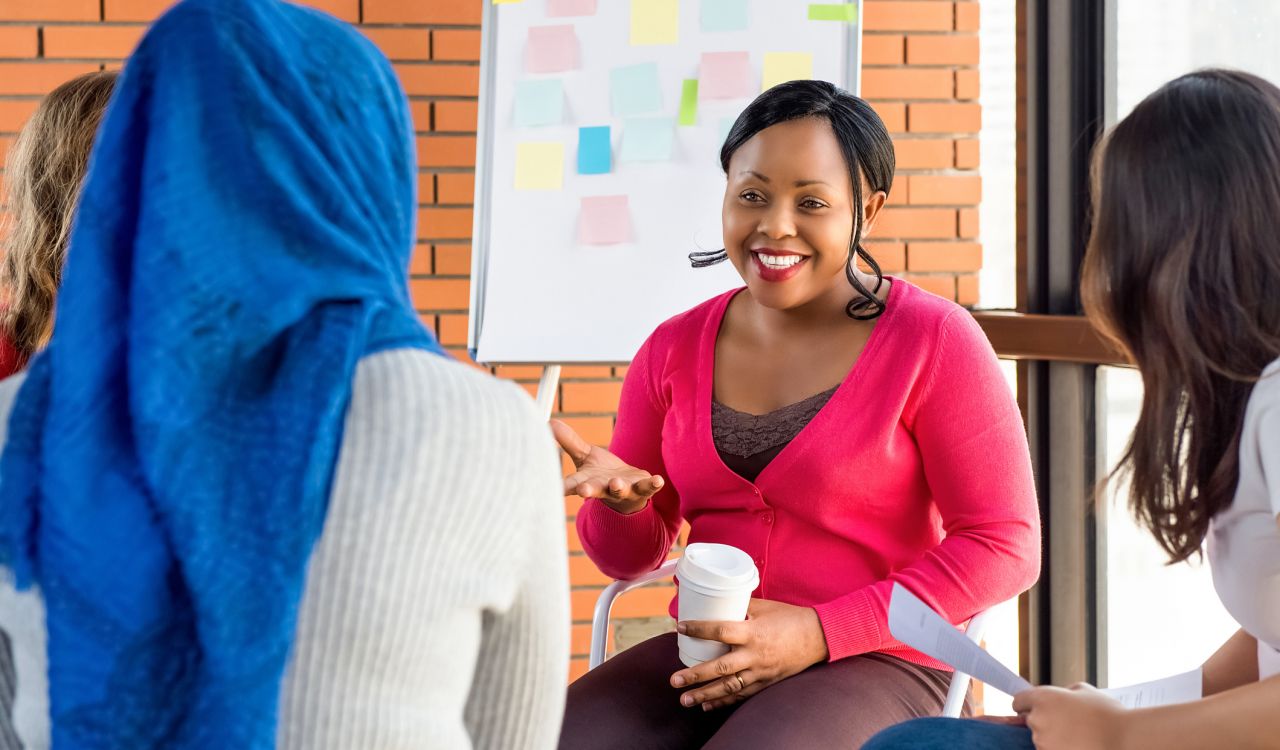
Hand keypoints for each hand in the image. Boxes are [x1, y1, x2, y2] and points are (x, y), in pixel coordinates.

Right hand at [550, 419, 663, 513]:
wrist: (629, 494)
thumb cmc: (602, 474)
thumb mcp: (584, 456)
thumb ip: (568, 441)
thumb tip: (548, 422)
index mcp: (587, 482)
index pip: (571, 484)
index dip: (561, 487)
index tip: (552, 490)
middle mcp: (603, 489)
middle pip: (594, 491)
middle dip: (588, 491)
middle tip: (582, 491)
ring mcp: (624, 490)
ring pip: (619, 490)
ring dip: (618, 487)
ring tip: (616, 483)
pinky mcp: (642, 488)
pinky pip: (648, 487)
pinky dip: (653, 484)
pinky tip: (658, 480)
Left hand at [668, 599, 828, 710]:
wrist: (818, 637)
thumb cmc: (790, 618)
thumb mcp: (764, 606)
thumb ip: (740, 607)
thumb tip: (715, 600)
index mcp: (753, 632)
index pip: (720, 631)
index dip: (699, 629)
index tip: (680, 627)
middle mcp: (755, 654)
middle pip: (721, 667)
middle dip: (695, 676)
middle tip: (674, 680)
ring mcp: (761, 671)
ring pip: (729, 687)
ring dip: (706, 695)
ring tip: (685, 699)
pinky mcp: (766, 682)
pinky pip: (742, 694)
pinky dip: (724, 701)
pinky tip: (707, 705)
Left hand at [1012, 684, 1127, 749]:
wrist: (1125, 740)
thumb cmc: (1108, 714)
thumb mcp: (1085, 691)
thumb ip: (1065, 692)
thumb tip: (1060, 696)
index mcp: (1043, 698)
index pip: (1019, 701)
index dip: (1026, 704)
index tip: (1032, 708)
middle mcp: (1038, 720)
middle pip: (1032, 721)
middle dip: (1045, 722)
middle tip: (1068, 724)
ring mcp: (1043, 742)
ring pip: (1042, 739)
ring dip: (1054, 739)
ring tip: (1078, 737)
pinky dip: (1060, 749)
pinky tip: (1078, 746)